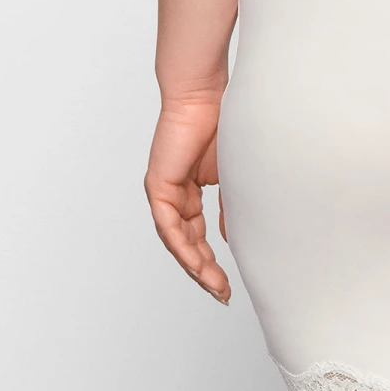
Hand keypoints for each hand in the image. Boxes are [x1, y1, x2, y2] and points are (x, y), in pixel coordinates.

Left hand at [144, 92, 231, 304]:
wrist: (204, 95)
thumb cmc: (221, 123)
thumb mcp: (231, 175)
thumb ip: (228, 206)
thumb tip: (230, 237)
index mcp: (191, 191)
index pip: (198, 235)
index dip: (212, 261)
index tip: (228, 284)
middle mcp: (174, 195)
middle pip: (186, 244)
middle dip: (205, 272)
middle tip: (222, 294)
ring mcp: (164, 192)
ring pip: (177, 240)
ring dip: (195, 266)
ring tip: (214, 286)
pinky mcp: (158, 186)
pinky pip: (168, 225)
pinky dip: (182, 246)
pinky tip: (197, 264)